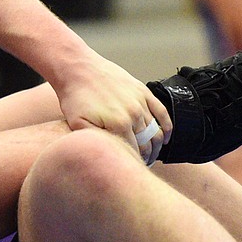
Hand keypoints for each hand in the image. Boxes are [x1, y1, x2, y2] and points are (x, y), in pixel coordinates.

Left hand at [55, 53, 171, 164]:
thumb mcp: (77, 124)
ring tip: (151, 155)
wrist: (78, 69)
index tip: (129, 172)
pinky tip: (165, 137)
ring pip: (156, 131)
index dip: (132, 164)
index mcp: (119, 125)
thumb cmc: (74, 97)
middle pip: (147, 145)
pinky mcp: (143, 91)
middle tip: (140, 166)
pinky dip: (166, 127)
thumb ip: (95, 142)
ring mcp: (140, 102)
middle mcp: (134, 114)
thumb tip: (110, 155)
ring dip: (155, 146)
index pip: (133, 154)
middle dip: (146, 158)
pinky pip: (162, 112)